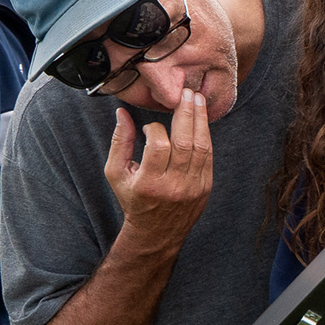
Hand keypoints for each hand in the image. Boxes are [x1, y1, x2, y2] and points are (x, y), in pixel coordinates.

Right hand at [104, 88, 212, 248]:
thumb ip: (119, 142)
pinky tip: (202, 121)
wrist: (156, 232)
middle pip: (185, 143)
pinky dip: (205, 136)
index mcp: (149, 183)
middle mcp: (174, 186)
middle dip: (187, 114)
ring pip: (201, 148)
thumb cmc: (133, 199)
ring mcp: (193, 187)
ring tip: (197, 100)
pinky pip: (208, 157)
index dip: (155, 130)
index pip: (158, 146)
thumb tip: (122, 113)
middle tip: (187, 93)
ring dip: (201, 120)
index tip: (150, 127)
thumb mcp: (116, 173)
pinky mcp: (205, 187)